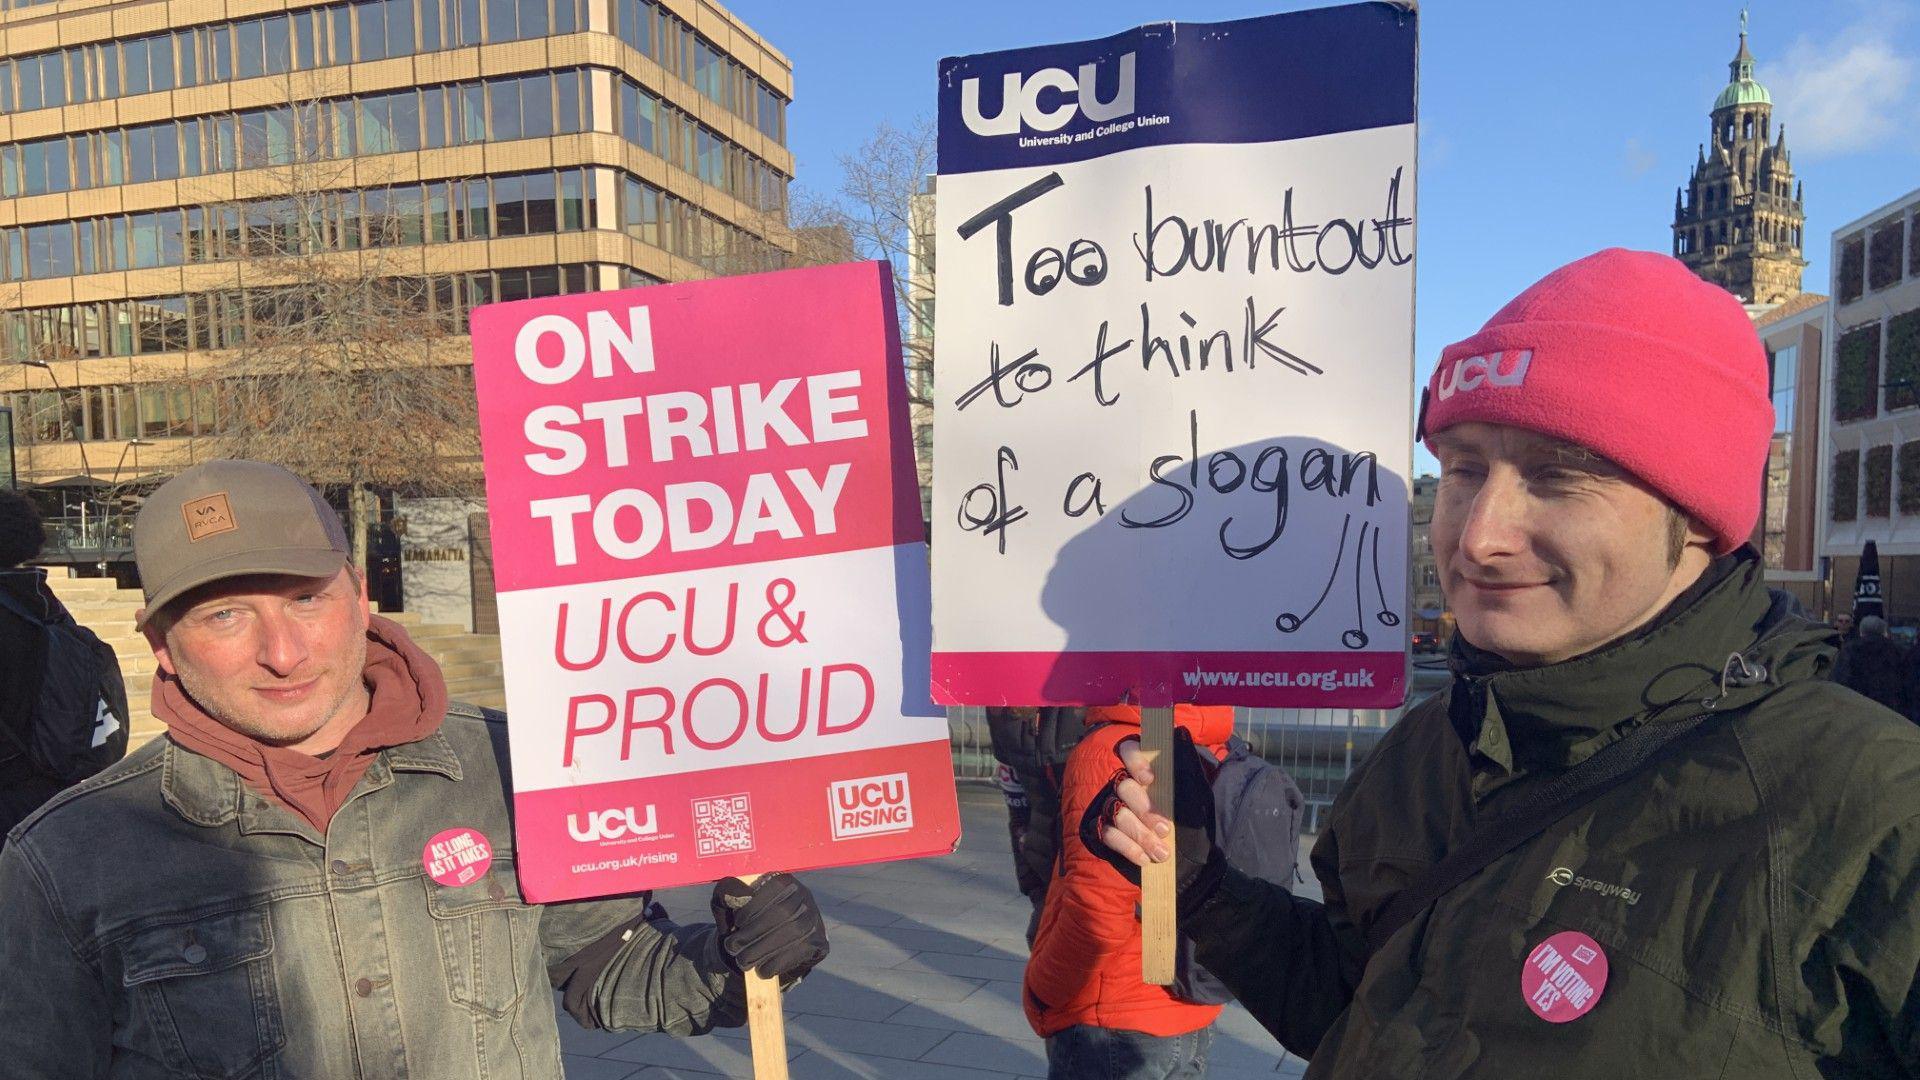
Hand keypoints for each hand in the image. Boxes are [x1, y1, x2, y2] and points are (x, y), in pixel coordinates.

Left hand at [710, 873, 827, 984]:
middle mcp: (804, 896)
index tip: (737, 922)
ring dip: (763, 949)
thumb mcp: (732, 905)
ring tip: (742, 961)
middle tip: (732, 947)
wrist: (768, 949)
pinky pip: (800, 951)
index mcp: (785, 881)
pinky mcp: (819, 942)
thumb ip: (727, 894)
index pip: (775, 887)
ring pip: (792, 932)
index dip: (755, 905)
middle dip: (754, 931)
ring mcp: (814, 919)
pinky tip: (762, 970)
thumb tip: (735, 894)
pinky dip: (778, 962)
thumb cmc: (748, 922)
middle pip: (783, 912)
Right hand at [1079, 727, 1225, 911]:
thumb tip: (1185, 745)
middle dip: (1144, 809)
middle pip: (1124, 787)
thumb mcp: (1192, 788)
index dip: (1135, 762)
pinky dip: (1128, 848)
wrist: (1187, 849)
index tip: (1149, 779)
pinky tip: (1145, 859)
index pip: (1128, 750)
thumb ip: (1187, 770)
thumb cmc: (1188, 811)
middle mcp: (1122, 781)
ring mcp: (1110, 805)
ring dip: (1140, 834)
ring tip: (1162, 852)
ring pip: (1117, 813)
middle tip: (1164, 829)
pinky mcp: (1103, 828)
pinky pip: (1109, 835)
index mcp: (1142, 765)